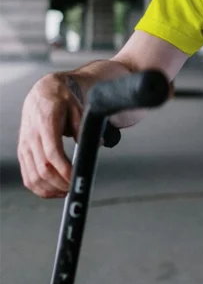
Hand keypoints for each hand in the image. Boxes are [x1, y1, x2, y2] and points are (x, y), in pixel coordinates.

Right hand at [18, 74, 81, 197]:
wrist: (42, 93)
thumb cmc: (60, 99)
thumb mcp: (77, 107)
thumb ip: (83, 128)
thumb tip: (97, 144)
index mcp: (46, 124)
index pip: (52, 153)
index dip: (64, 169)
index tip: (76, 178)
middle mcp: (32, 137)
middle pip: (43, 169)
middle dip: (60, 183)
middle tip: (75, 186)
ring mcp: (25, 146)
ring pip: (33, 177)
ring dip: (50, 189)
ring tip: (66, 190)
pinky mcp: (23, 153)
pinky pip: (27, 177)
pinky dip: (40, 188)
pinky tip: (53, 189)